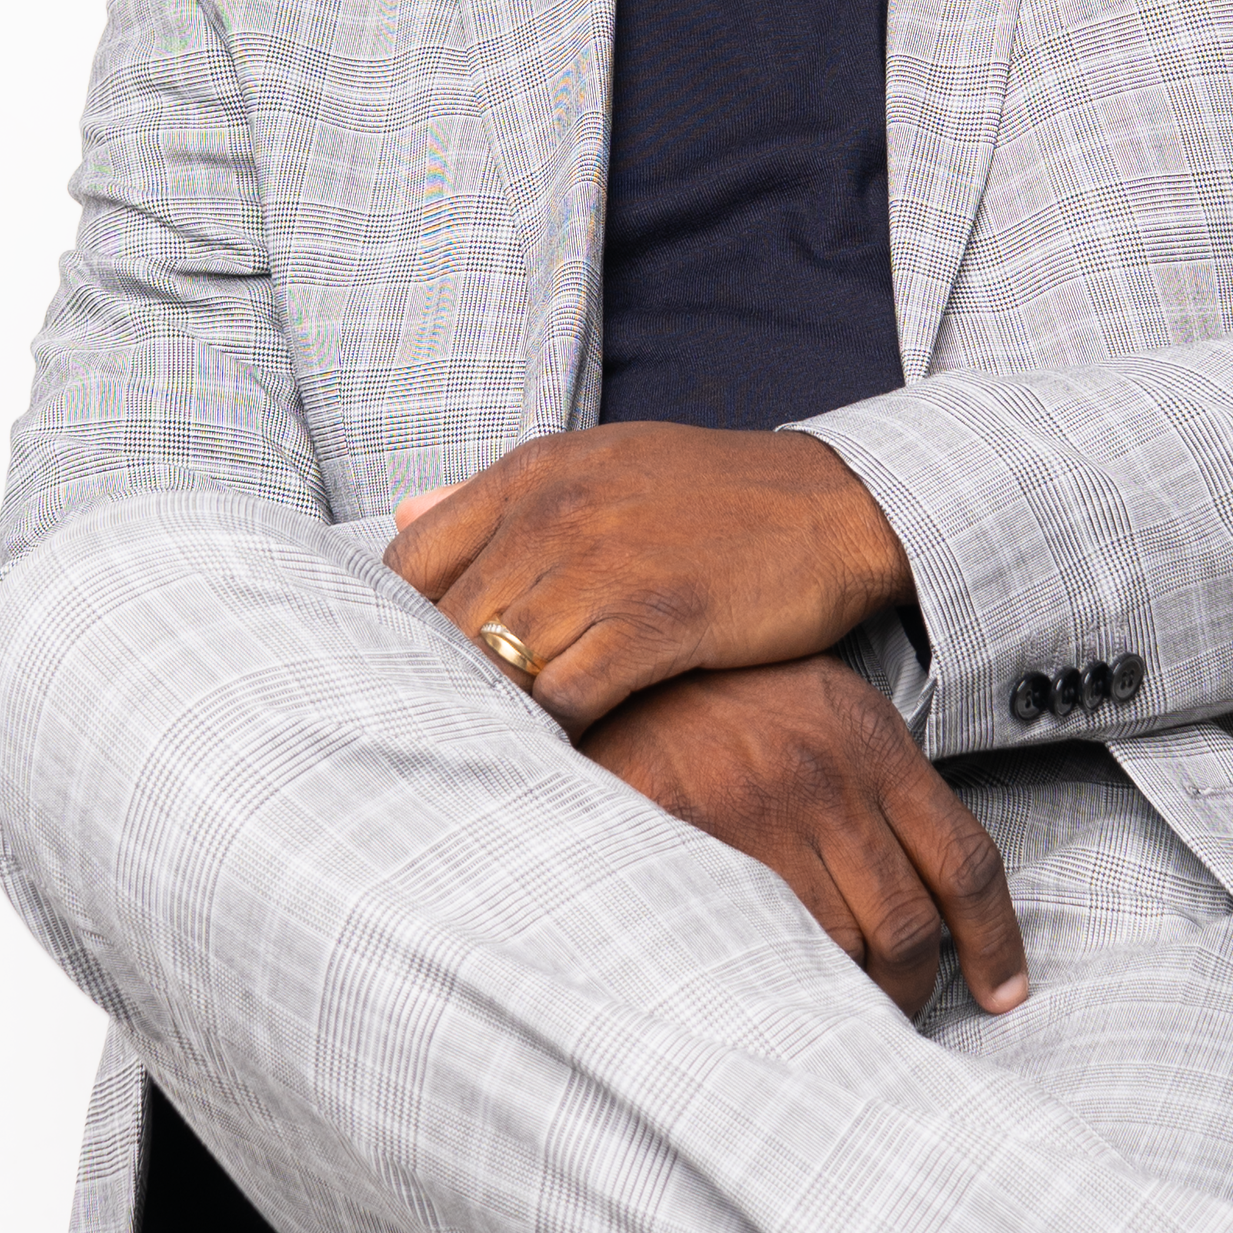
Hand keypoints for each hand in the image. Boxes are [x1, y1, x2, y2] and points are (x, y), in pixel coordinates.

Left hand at [385, 425, 911, 735]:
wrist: (837, 505)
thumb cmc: (715, 498)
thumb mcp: (597, 468)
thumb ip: (498, 500)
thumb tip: (401, 516)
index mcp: (531, 475)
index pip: (409, 563)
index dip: (395, 631)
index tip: (408, 678)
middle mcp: (553, 515)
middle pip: (446, 626)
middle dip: (438, 691)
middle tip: (437, 746)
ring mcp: (603, 567)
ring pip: (496, 665)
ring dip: (490, 720)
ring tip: (484, 764)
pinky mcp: (656, 620)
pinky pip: (566, 696)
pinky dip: (550, 736)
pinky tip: (552, 760)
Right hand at [580, 660, 1028, 1018]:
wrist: (611, 669)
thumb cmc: (722, 697)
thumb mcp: (820, 706)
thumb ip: (877, 780)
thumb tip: (926, 875)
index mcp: (872, 741)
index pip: (965, 861)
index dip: (995, 942)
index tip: (1002, 993)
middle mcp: (829, 776)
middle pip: (908, 923)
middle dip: (910, 987)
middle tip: (895, 1008)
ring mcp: (762, 811)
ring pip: (842, 945)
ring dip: (845, 990)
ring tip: (830, 1002)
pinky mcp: (697, 838)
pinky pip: (763, 939)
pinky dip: (781, 978)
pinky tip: (774, 984)